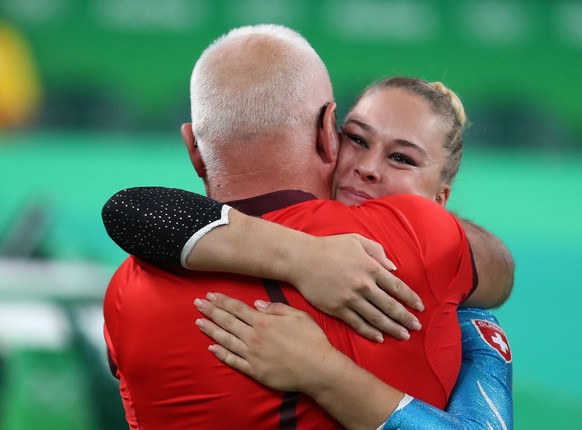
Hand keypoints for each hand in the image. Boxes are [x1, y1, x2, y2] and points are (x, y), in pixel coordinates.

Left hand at [194, 292, 337, 392]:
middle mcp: (254, 337)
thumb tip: (257, 305)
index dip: (222, 301)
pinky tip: (211, 349)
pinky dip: (221, 354)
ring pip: (226, 340)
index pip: (237, 308)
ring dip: (211, 330)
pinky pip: (233, 361)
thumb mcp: (298, 316)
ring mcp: (252, 355)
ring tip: (198, 323)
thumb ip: (276, 308)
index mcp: (264, 321)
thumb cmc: (312, 340)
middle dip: (211, 311)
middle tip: (196, 304)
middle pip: (227, 322)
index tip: (209, 295)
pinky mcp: (254, 371)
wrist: (318, 369)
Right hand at [290, 233, 422, 341]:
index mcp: (371, 267)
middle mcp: (363, 285)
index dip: (411, 298)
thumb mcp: (356, 240)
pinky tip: (379, 338)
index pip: (397, 287)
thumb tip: (393, 268)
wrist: (302, 259)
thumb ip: (377, 251)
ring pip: (377, 318)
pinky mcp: (337, 309)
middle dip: (406, 318)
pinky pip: (357, 323)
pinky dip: (370, 332)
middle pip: (390, 306)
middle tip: (417, 327)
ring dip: (392, 328)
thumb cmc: (329, 247)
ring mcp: (350, 299)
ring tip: (404, 336)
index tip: (420, 307)